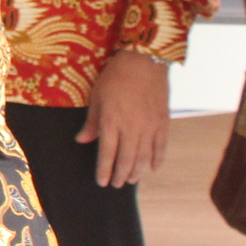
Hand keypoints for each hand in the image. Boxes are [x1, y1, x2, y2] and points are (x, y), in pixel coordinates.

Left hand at [75, 49, 168, 186]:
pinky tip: (153, 168)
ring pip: (144, 156)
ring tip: (130, 180)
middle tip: (115, 184)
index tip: (101, 182)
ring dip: (137, 171)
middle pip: (126, 159)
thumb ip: (91, 121)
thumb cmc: (115, 76)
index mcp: (111, 121)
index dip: (104, 169)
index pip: (107, 153)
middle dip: (119, 174)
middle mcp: (131, 127)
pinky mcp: (163, 122)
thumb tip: (82, 141)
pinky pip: (161, 146)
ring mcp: (150, 126)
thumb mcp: (97, 96)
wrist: (144, 61)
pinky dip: (158, 159)